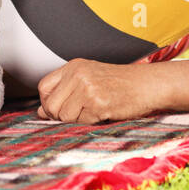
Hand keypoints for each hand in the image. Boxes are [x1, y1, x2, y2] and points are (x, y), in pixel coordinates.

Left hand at [36, 59, 153, 122]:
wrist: (148, 85)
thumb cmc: (121, 84)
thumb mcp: (90, 80)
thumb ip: (65, 92)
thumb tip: (40, 112)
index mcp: (73, 66)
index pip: (43, 87)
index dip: (48, 102)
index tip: (60, 108)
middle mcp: (77, 74)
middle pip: (50, 105)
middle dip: (60, 116)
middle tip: (80, 113)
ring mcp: (87, 87)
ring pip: (64, 116)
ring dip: (77, 120)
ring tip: (94, 111)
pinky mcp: (97, 102)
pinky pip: (81, 122)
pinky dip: (91, 123)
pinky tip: (104, 113)